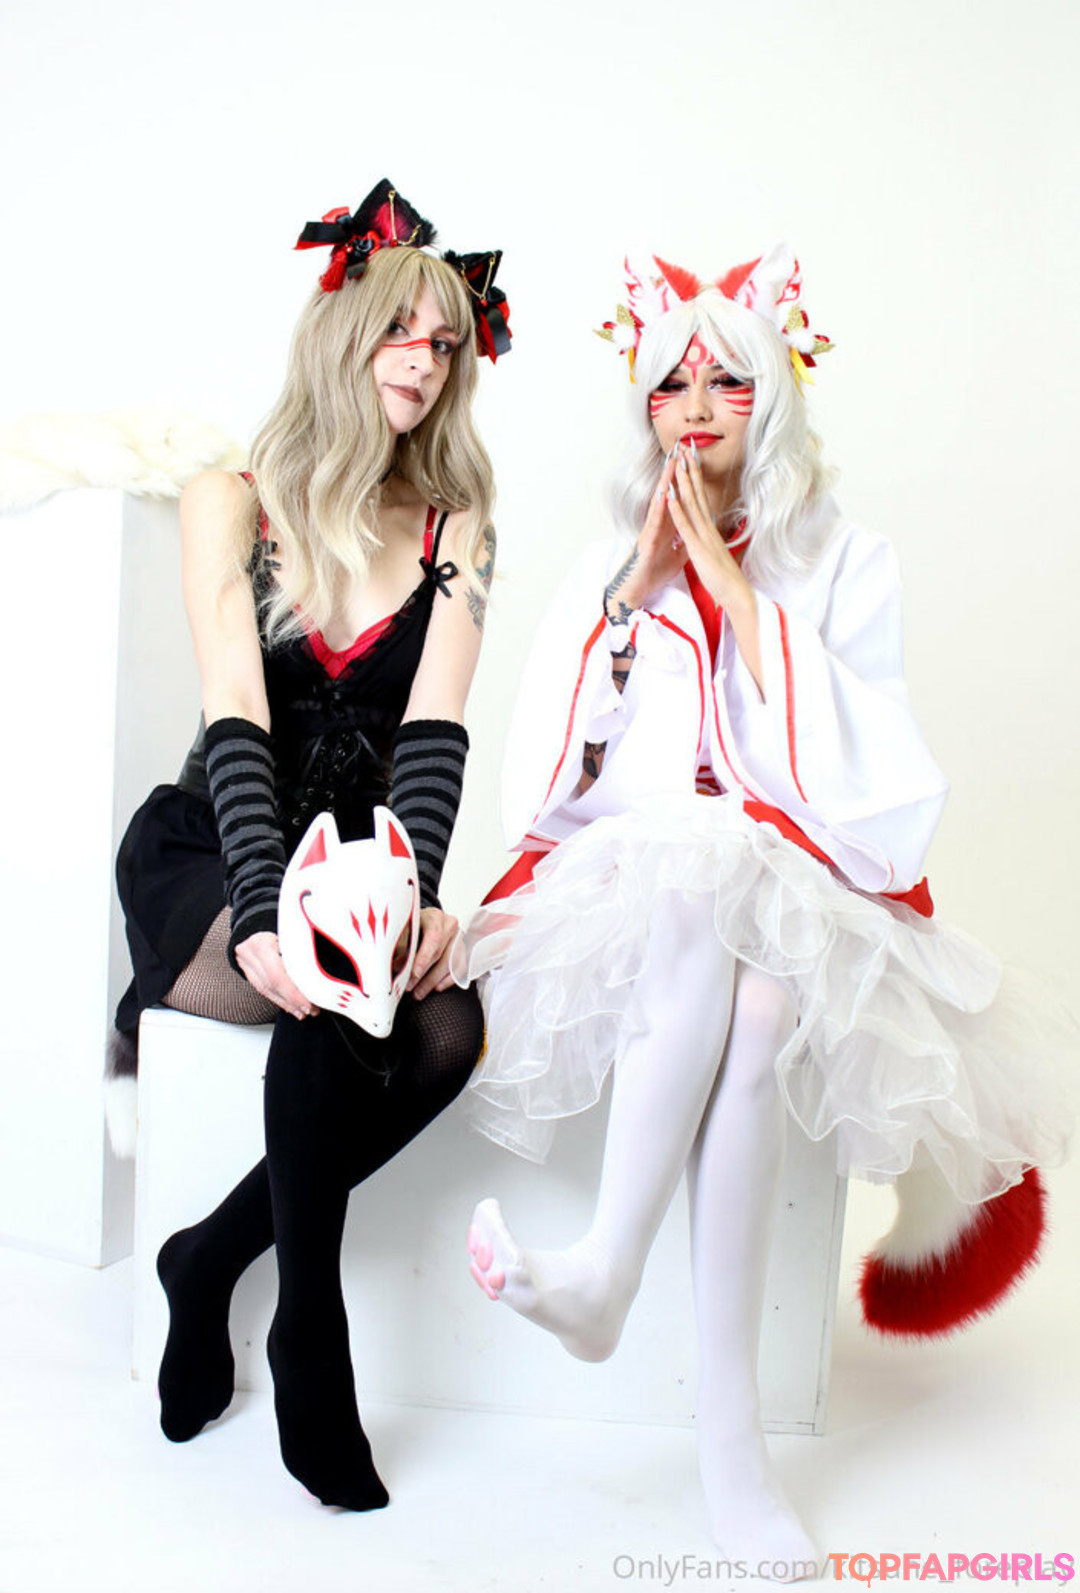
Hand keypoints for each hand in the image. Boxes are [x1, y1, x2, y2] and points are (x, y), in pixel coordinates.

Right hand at [233, 930, 317, 1019]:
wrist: (255, 923)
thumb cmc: (277, 925)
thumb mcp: (290, 932)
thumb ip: (302, 949)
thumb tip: (320, 970)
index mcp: (261, 944)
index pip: (277, 975)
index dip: (293, 992)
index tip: (309, 1002)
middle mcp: (249, 954)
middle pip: (272, 985)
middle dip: (293, 1001)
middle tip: (310, 1009)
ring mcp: (245, 963)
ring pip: (266, 990)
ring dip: (287, 1003)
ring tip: (302, 1011)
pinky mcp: (247, 971)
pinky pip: (263, 989)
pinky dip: (279, 999)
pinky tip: (291, 1006)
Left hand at [407, 907, 459, 999]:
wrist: (425, 920)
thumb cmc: (414, 924)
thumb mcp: (405, 927)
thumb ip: (402, 943)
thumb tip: (397, 965)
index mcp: (435, 917)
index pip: (434, 938)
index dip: (424, 958)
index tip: (414, 973)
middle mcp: (450, 926)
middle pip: (441, 954)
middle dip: (424, 974)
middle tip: (409, 988)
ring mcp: (458, 939)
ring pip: (450, 964)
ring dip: (433, 981)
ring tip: (418, 994)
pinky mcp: (462, 950)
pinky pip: (459, 968)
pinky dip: (448, 980)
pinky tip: (436, 988)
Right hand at [604, 450, 687, 620]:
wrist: (639, 588)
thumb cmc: (653, 572)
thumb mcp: (678, 556)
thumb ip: (685, 542)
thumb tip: (695, 534)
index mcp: (669, 526)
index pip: (679, 498)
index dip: (687, 481)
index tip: (694, 462)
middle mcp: (660, 523)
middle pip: (669, 492)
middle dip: (676, 471)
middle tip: (682, 449)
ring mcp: (652, 529)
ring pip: (660, 500)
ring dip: (666, 481)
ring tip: (672, 461)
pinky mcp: (647, 539)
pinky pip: (654, 520)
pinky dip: (660, 506)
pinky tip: (663, 493)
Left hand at [666, 444, 750, 609]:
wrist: (737, 594)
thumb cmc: (726, 579)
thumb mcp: (715, 554)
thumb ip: (710, 541)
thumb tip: (708, 534)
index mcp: (710, 529)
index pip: (701, 498)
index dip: (696, 478)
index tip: (691, 460)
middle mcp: (708, 528)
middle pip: (698, 494)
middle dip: (691, 470)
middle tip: (686, 449)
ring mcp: (704, 536)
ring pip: (691, 505)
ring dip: (683, 483)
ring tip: (678, 462)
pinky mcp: (698, 548)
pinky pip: (685, 527)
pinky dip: (677, 510)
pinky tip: (670, 497)